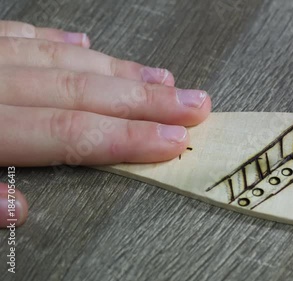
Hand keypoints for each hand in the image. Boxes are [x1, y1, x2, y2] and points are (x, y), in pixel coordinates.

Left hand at [0, 21, 211, 227]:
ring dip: (118, 71)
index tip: (172, 141)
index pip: (71, 133)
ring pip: (64, 61)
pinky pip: (22, 34)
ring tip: (162, 78)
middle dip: (145, 100)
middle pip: (82, 92)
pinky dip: (58, 40)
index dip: (128, 137)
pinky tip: (84, 42)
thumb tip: (16, 209)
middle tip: (191, 105)